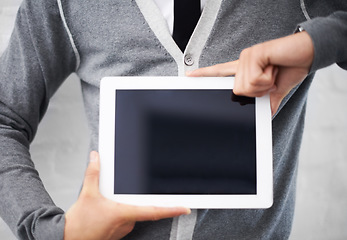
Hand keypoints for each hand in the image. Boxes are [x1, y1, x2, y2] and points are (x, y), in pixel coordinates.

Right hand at [64, 151, 190, 239]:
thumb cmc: (79, 224)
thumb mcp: (87, 195)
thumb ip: (93, 174)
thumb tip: (95, 158)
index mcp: (124, 213)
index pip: (154, 210)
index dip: (172, 209)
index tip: (185, 207)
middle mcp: (127, 222)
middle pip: (141, 207)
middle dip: (136, 199)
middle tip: (123, 196)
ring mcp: (123, 229)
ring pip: (133, 212)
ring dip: (127, 205)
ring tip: (110, 202)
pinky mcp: (117, 232)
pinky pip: (125, 218)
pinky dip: (122, 211)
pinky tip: (108, 209)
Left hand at [187, 31, 313, 114]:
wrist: (307, 53)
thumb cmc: (291, 68)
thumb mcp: (275, 90)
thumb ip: (266, 101)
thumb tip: (265, 115)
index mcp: (244, 71)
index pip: (220, 73)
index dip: (204, 75)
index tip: (189, 76)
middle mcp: (241, 63)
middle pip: (237, 91)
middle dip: (257, 91)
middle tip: (270, 79)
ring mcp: (245, 57)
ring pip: (244, 87)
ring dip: (264, 84)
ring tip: (273, 71)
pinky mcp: (252, 54)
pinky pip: (253, 79)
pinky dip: (268, 79)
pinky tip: (273, 66)